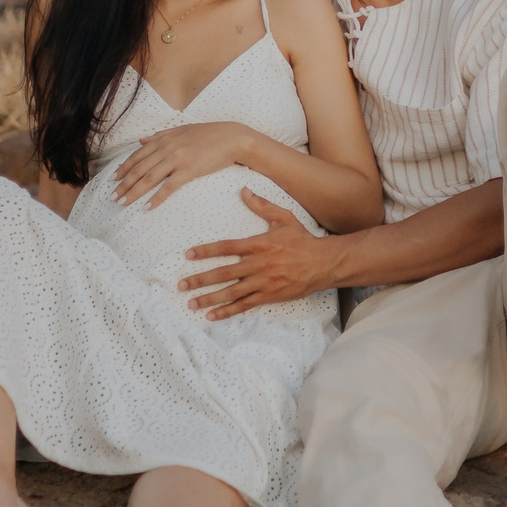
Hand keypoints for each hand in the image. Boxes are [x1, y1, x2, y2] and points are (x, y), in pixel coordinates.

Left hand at [112, 121, 248, 208]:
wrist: (231, 138)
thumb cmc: (207, 134)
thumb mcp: (180, 130)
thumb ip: (159, 135)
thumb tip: (141, 140)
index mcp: (163, 139)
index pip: (137, 156)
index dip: (123, 169)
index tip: (113, 180)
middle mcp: (166, 148)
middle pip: (139, 169)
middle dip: (124, 184)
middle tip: (113, 197)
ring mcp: (177, 159)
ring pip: (149, 178)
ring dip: (134, 192)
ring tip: (123, 203)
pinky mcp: (189, 171)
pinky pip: (168, 187)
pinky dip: (156, 198)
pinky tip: (148, 207)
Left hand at [180, 191, 337, 319]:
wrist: (324, 263)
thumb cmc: (302, 240)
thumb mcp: (284, 218)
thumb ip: (262, 205)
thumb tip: (244, 190)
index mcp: (260, 244)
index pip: (227, 247)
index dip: (206, 251)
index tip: (188, 255)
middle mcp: (259, 264)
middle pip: (224, 273)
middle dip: (200, 279)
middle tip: (181, 285)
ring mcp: (263, 282)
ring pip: (231, 292)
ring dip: (209, 298)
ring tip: (191, 303)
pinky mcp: (269, 296)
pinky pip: (244, 305)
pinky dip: (228, 311)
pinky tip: (212, 315)